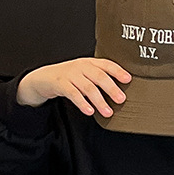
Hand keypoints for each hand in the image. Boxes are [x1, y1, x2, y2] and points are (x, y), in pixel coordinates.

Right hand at [16, 58, 131, 117]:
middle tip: (121, 99)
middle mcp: (81, 67)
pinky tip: (89, 111)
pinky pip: (73, 94)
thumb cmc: (71, 77)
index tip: (128, 79)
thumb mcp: (86, 74)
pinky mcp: (60, 84)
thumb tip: (121, 92)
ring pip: (88, 87)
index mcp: (89, 63)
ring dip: (99, 100)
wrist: (45, 77)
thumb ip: (100, 78)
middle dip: (111, 88)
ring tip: (108, 112)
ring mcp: (70, 74)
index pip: (106, 64)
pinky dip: (82, 103)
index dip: (118, 71)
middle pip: (99, 76)